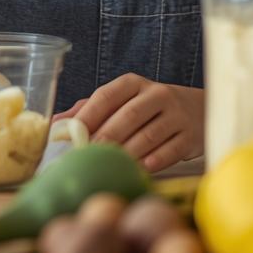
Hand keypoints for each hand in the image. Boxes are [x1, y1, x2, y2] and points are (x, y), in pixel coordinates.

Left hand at [53, 74, 202, 172]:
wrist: (198, 111)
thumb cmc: (148, 109)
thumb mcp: (121, 102)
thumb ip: (89, 110)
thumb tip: (54, 125)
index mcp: (133, 84)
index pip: (106, 95)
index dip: (88, 115)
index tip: (71, 135)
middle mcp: (156, 94)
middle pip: (127, 116)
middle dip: (105, 137)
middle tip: (88, 156)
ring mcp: (176, 115)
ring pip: (148, 135)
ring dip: (127, 152)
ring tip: (110, 166)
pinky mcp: (190, 136)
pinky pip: (170, 150)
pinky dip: (153, 161)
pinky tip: (139, 169)